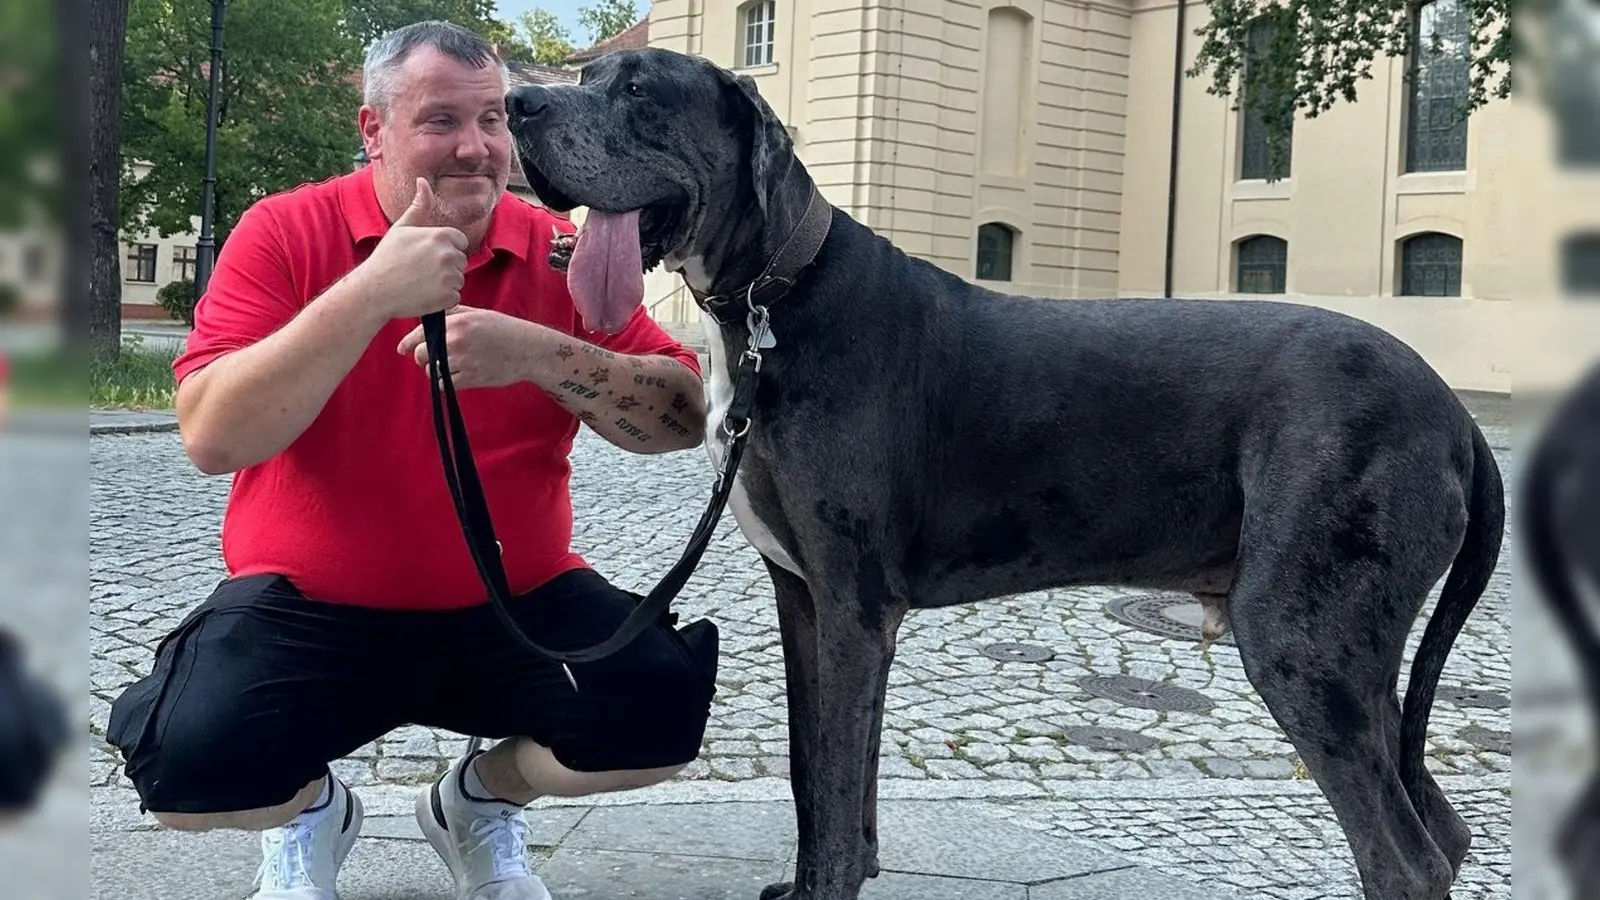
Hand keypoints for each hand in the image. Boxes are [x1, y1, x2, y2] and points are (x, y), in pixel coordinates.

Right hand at [358, 177, 467, 320]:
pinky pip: (454, 297)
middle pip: (460, 261)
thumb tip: (422, 181)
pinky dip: (443, 299)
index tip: (426, 255)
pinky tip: (424, 294)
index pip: (460, 241)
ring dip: (444, 283)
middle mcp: (449, 254)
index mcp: (442, 235)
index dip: (444, 248)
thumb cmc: (387, 257)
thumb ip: (419, 206)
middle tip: (421, 270)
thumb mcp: (402, 227)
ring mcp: (450, 277)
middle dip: (445, 266)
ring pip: (458, 279)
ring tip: (421, 282)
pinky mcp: (449, 297)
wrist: (375, 289)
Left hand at [396, 305, 537, 389]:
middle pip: (421, 354)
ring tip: (448, 367)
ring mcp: (464, 360)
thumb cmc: (505, 330)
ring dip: (435, 371)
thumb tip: (429, 318)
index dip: (408, 342)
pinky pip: (445, 384)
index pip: (420, 333)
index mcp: (457, 321)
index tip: (402, 348)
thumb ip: (453, 314)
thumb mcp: (478, 314)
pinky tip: (456, 376)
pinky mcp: (471, 378)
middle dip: (422, 358)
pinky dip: (446, 382)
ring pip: (431, 371)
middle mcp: (457, 340)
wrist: (528, 350)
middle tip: (430, 358)